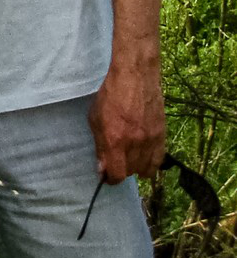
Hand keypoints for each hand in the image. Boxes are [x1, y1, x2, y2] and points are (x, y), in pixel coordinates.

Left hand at [88, 59, 164, 183]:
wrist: (135, 78)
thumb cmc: (110, 96)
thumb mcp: (95, 119)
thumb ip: (100, 146)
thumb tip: (102, 169)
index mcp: (116, 140)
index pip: (117, 174)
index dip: (111, 179)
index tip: (106, 176)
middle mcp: (135, 144)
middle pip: (131, 172)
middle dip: (121, 170)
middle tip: (115, 162)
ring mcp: (151, 140)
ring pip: (146, 169)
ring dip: (135, 168)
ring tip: (128, 159)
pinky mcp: (162, 136)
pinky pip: (159, 160)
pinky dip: (150, 163)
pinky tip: (143, 157)